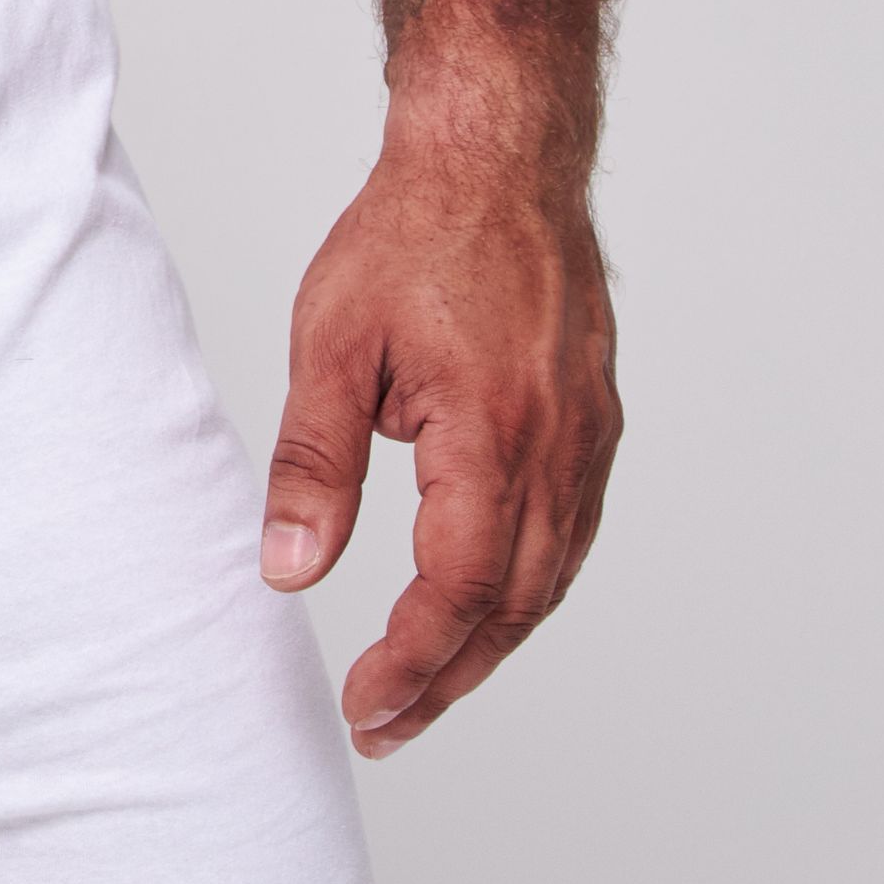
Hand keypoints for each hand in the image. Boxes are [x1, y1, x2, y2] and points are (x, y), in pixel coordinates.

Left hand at [257, 129, 620, 754]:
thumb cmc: (411, 235)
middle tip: (386, 725)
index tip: (364, 706)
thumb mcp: (332, 347)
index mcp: (493, 436)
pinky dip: (527, 588)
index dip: (412, 662)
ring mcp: (588, 439)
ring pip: (551, 579)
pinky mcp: (594, 422)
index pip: (457, 591)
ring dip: (490, 643)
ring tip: (426, 684)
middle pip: (512, 606)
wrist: (496, 158)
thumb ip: (315, 466)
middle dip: (448, 677)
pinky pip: (571, 534)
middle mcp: (559, 449)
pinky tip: (485, 606)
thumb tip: (289, 570)